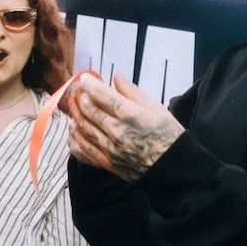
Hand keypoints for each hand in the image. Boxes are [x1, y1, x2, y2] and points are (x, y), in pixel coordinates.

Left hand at [67, 71, 183, 182]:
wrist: (173, 169)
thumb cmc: (168, 136)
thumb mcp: (156, 108)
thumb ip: (132, 91)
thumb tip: (116, 77)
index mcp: (131, 116)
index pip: (102, 96)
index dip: (90, 85)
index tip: (84, 79)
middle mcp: (118, 132)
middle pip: (89, 111)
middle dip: (80, 97)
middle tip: (77, 90)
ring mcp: (110, 150)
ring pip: (82, 129)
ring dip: (74, 115)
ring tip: (73, 105)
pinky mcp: (107, 164)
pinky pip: (83, 151)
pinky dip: (74, 139)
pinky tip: (73, 130)